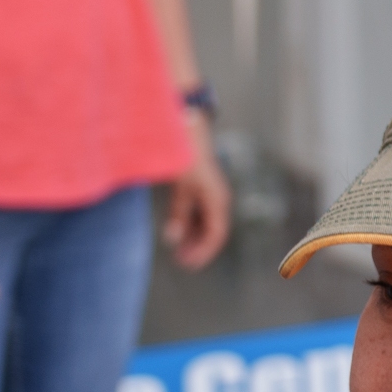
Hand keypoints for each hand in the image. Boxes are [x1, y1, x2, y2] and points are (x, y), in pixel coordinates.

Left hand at [163, 128, 234, 272]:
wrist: (188, 128)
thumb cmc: (186, 156)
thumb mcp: (182, 187)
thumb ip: (178, 213)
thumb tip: (173, 239)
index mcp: (218, 200)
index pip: (216, 234)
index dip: (203, 251)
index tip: (188, 263)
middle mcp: (218, 199)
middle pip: (212, 232)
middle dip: (198, 248)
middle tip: (181, 261)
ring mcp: (211, 194)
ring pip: (205, 224)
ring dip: (193, 238)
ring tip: (178, 251)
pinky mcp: (202, 189)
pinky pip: (199, 213)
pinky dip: (189, 225)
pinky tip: (177, 232)